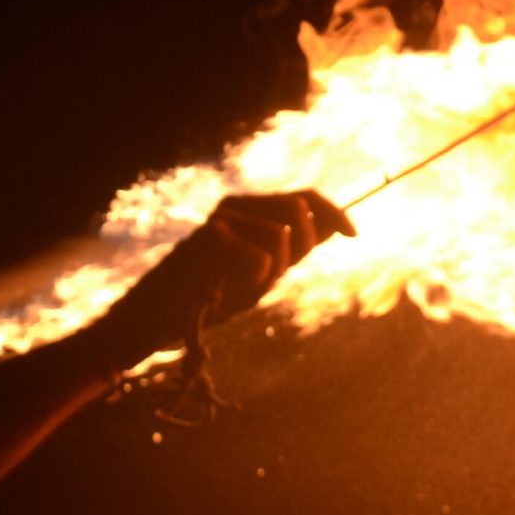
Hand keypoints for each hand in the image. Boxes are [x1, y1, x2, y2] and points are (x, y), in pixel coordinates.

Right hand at [89, 191, 355, 367]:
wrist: (159, 318)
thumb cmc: (210, 296)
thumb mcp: (261, 272)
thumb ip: (292, 249)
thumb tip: (332, 226)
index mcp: (249, 209)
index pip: (304, 196)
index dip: (334, 212)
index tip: (355, 235)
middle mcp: (235, 205)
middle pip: (299, 211)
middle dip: (301, 248)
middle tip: (269, 277)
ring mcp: (221, 217)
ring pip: (282, 238)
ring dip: (270, 274)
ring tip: (238, 286)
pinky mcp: (210, 236)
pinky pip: (263, 260)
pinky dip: (252, 283)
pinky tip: (224, 289)